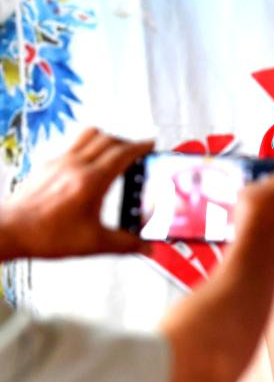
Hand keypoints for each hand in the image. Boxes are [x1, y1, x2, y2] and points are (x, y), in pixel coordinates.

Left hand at [0, 128, 152, 259]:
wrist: (9, 231)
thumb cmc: (44, 235)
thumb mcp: (94, 243)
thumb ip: (125, 244)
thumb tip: (146, 247)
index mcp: (91, 181)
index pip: (123, 152)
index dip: (141, 146)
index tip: (151, 145)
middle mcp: (75, 165)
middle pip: (109, 139)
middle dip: (128, 142)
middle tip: (138, 151)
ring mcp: (59, 162)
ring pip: (90, 135)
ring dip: (107, 139)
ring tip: (115, 151)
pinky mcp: (47, 165)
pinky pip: (74, 145)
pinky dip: (88, 147)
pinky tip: (90, 165)